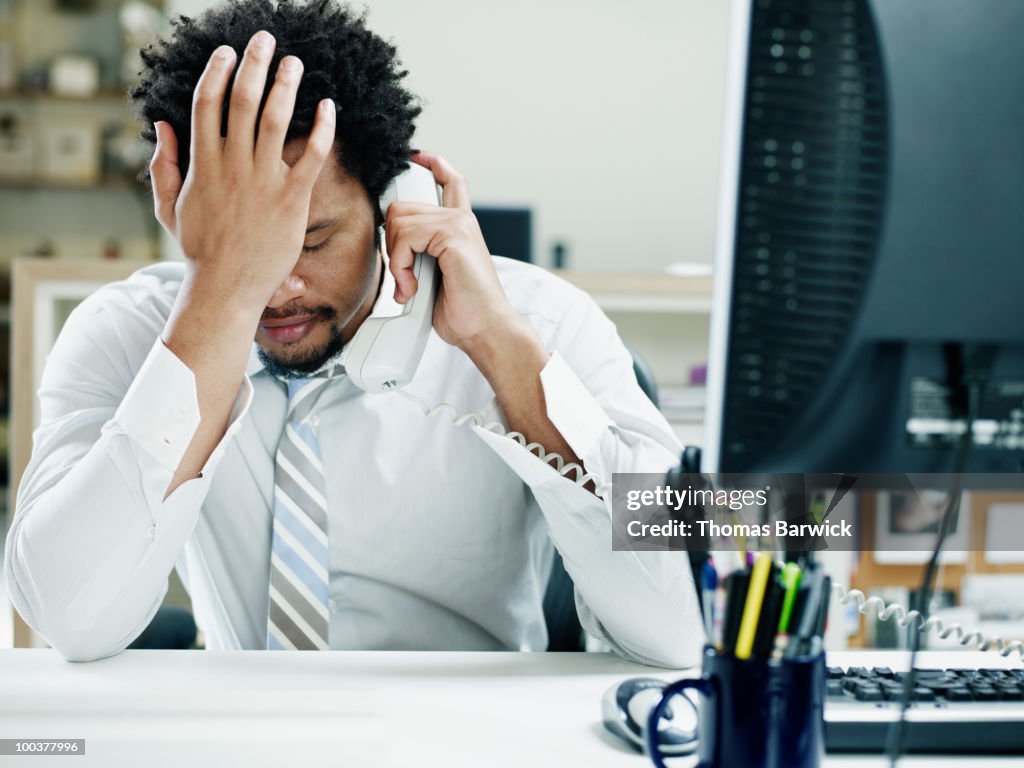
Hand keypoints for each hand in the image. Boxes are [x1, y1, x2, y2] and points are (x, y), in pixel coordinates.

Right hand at [148, 31, 334, 312]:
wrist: (226, 288)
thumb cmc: (199, 250)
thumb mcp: (169, 207)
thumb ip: (164, 165)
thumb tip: (162, 126)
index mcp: (202, 164)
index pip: (207, 103)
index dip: (217, 72)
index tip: (226, 52)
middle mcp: (232, 166)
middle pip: (242, 100)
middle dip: (253, 64)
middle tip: (265, 40)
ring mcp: (262, 181)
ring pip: (275, 119)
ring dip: (286, 85)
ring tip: (295, 63)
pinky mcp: (291, 200)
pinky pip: (310, 155)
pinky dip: (321, 128)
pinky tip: (327, 106)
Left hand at [383, 152, 522, 353]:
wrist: (485, 329)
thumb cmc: (464, 311)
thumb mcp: (434, 276)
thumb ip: (419, 254)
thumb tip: (393, 247)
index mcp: (461, 227)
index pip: (451, 181)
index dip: (433, 164)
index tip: (416, 157)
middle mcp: (461, 220)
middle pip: (402, 207)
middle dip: (392, 243)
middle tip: (403, 274)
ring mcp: (458, 224)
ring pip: (398, 221)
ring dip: (396, 260)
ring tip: (410, 286)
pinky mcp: (453, 234)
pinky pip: (406, 237)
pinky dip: (400, 266)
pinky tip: (412, 287)